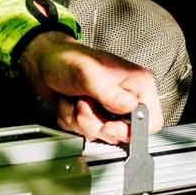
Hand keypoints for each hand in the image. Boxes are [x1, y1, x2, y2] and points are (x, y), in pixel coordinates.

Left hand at [19, 30, 162, 144]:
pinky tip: (70, 103)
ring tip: (76, 100)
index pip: (151, 121)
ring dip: (81, 120)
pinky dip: (71, 120)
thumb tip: (130, 106)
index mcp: (138, 84)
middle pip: (123, 134)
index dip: (132, 130)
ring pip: (100, 135)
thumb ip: (110, 93)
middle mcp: (126, 98)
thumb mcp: (89, 74)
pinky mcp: (94, 117)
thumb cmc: (67, 59)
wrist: (44, 62)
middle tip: (86, 104)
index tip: (109, 125)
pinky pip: (85, 133)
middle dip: (97, 123)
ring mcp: (110, 110)